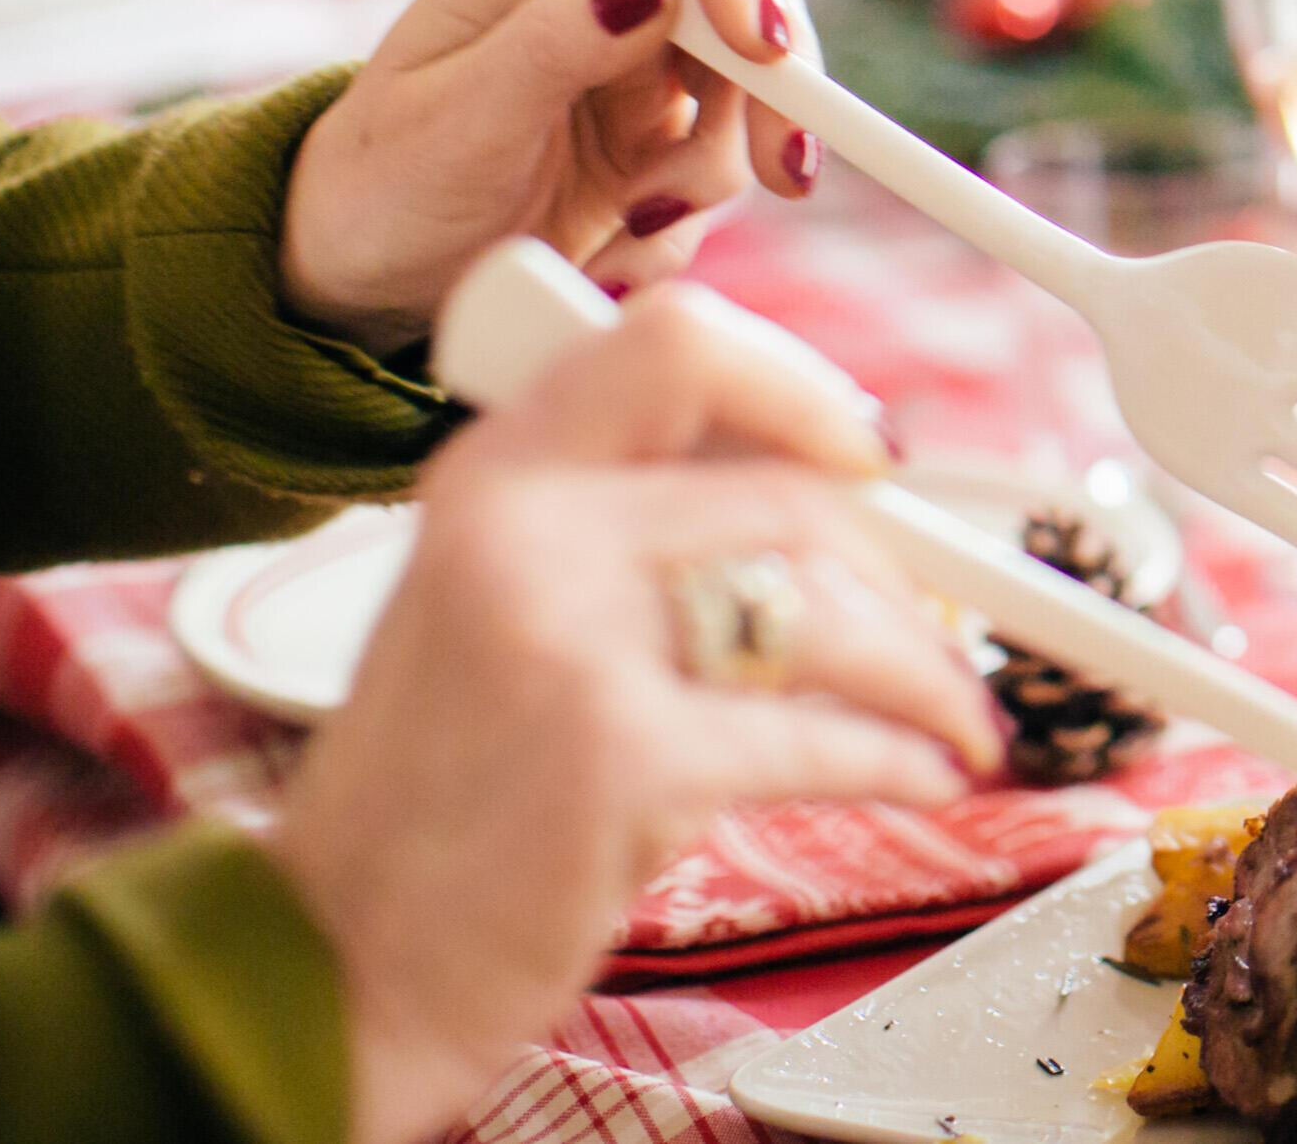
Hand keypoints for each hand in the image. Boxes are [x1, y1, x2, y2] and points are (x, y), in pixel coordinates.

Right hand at [264, 282, 999, 1143]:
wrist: (343, 954)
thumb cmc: (450, 781)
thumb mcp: (505, 602)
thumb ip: (634, 522)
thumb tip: (838, 479)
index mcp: (498, 471)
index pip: (680, 341)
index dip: (804, 388)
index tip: (873, 456)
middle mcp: (523, 530)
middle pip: (792, 493)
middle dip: (900, 574)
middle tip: (939, 627)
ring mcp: (566, 639)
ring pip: (826, 612)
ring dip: (924, 674)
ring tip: (953, 717)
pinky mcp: (617, 755)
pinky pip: (820, 735)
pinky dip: (902, 760)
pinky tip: (924, 776)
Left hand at [282, 0, 824, 349]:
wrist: (370, 278)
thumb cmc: (384, 181)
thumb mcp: (454, 121)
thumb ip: (550, 45)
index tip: (760, 41)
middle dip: (772, 83)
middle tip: (783, 166)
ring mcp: (645, 66)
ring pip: (755, 91)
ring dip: (714, 172)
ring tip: (626, 228)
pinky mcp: (664, 140)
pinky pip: (728, 170)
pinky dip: (687, 224)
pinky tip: (611, 255)